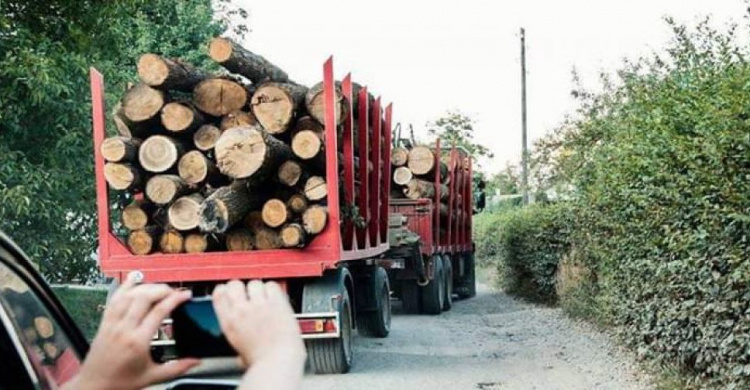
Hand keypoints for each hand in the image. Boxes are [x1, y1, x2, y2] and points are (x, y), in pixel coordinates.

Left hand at [65, 275, 198, 389]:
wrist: (94, 386)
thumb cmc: (120, 382)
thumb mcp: (153, 377)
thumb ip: (177, 368)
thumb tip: (196, 361)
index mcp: (138, 342)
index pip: (160, 311)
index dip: (175, 299)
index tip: (185, 294)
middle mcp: (124, 329)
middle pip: (144, 298)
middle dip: (162, 289)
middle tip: (174, 291)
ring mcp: (112, 324)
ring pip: (129, 295)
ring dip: (146, 287)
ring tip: (159, 287)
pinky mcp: (104, 323)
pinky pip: (114, 299)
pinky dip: (124, 287)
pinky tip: (133, 280)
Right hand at [212, 280, 305, 388]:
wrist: (278, 361)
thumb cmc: (261, 363)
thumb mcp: (239, 353)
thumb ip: (239, 341)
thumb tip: (241, 348)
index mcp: (229, 323)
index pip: (219, 294)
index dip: (224, 290)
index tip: (229, 291)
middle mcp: (242, 310)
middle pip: (235, 284)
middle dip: (241, 287)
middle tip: (248, 295)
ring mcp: (259, 305)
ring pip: (254, 282)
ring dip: (259, 288)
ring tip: (264, 298)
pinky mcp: (276, 302)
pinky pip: (272, 285)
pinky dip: (273, 289)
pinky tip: (275, 297)